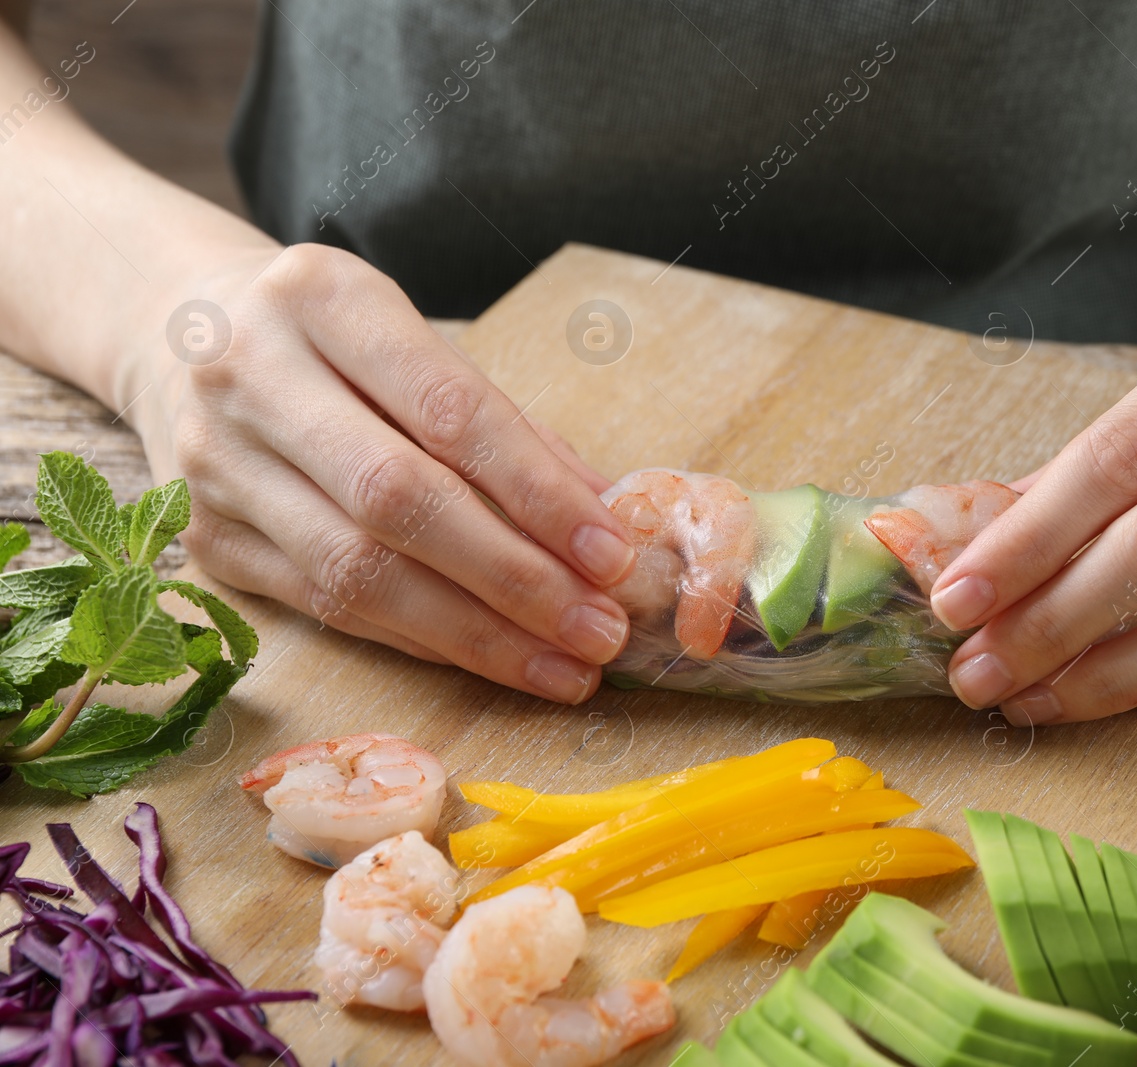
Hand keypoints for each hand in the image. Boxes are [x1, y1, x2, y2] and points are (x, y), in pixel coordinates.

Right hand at [126, 243, 636, 702]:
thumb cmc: (339, 344)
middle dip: (514, 578)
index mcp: (320, 297)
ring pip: (357, 571)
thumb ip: (510, 429)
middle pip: (398, 499)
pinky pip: (329, 608)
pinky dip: (423, 640)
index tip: (612, 554)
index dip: (536, 491)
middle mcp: (248, 374)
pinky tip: (492, 660)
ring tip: (564, 667)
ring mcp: (214, 464)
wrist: (182, 334)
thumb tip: (606, 519)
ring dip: (476, 633)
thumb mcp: (420, 345)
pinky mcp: (205, 541)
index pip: (447, 409)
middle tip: (599, 629)